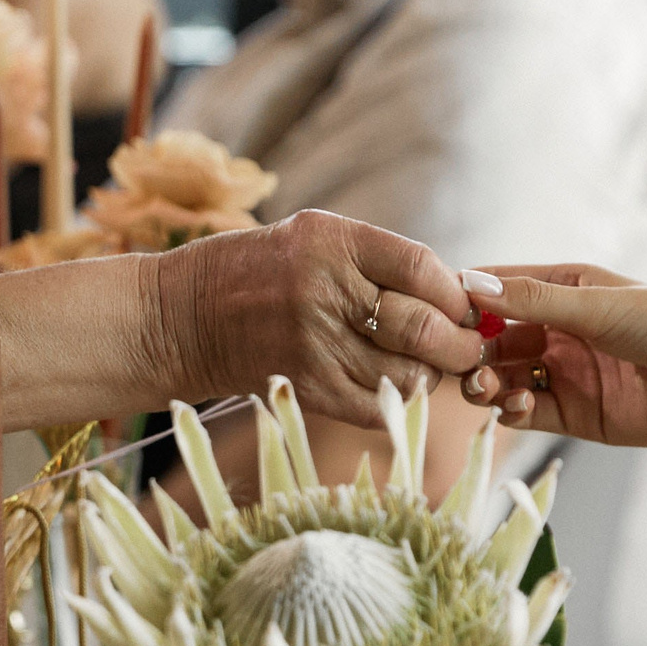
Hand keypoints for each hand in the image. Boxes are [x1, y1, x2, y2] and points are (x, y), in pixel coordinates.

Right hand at [154, 211, 484, 426]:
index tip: (465, 307)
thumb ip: (378, 262)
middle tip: (466, 348)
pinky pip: (377, 407)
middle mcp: (323, 290)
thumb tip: (458, 295)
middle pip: (422, 328)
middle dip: (458, 345)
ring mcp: (313, 344)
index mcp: (331, 241)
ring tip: (423, 367)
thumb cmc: (256, 273)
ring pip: (406, 375)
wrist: (181, 317)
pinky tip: (391, 387)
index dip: (455, 294)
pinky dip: (397, 402)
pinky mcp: (305, 387)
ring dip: (428, 377)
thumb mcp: (314, 239)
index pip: (422, 268)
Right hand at [456, 264, 646, 446]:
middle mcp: (560, 330)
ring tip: (483, 386)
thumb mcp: (593, 304)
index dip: (468, 299)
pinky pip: (528, 412)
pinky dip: (513, 409)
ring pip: (505, 378)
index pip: (502, 289)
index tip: (438, 310)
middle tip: (457, 360)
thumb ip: (531, 301)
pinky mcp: (574, 414)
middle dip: (472, 350)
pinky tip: (517, 405)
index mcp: (566, 289)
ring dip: (487, 382)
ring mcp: (565, 372)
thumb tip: (471, 283)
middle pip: (495, 340)